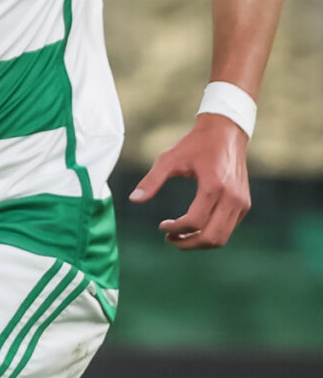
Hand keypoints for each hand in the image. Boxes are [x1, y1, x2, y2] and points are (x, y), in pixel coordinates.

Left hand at [130, 114, 251, 249]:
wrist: (226, 133)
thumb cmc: (195, 145)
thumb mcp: (169, 159)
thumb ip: (151, 180)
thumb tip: (133, 200)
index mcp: (214, 186)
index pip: (195, 222)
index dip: (175, 229)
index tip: (161, 226)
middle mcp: (232, 198)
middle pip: (212, 237)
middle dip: (188, 244)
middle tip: (169, 239)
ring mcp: (241, 202)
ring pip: (222, 237)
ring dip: (199, 243)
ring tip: (179, 236)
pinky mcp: (245, 204)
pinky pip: (228, 228)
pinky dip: (210, 234)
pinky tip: (193, 227)